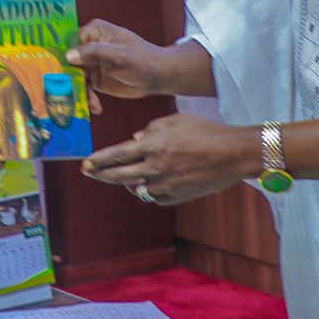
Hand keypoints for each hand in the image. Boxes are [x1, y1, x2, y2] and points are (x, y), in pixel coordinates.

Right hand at [65, 19, 172, 112]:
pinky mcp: (95, 79)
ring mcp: (91, 64)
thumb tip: (69, 55)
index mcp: (93, 32)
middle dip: (66, 80)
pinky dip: (87, 99)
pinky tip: (96, 107)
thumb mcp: (119, 55)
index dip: (58, 57)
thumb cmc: (143, 59)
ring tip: (92, 104)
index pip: (68, 42)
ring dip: (78, 93)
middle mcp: (88, 46)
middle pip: (67, 62)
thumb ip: (94, 53)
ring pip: (73, 78)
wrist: (159, 76)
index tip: (52, 73)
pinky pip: (83, 89)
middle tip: (64, 95)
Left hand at [80, 112, 260, 205]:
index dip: (99, 160)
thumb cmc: (206, 132)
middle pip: (119, 175)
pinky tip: (150, 182)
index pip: (117, 154)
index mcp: (154, 145)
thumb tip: (133, 141)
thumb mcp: (175, 121)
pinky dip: (150, 190)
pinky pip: (154, 197)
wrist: (233, 154)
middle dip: (101, 174)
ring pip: (136, 188)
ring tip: (122, 176)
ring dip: (127, 182)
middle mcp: (156, 167)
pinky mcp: (176, 197)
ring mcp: (166, 185)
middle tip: (89, 173)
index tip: (85, 163)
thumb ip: (150, 130)